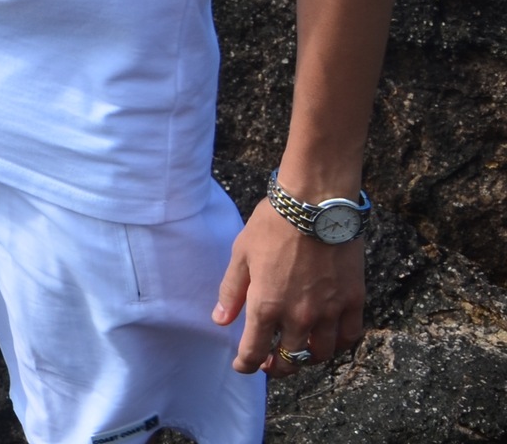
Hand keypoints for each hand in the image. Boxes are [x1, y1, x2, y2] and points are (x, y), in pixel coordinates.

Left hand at [213, 198, 366, 373]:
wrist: (315, 205)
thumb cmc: (272, 225)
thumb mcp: (241, 255)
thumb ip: (231, 291)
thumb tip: (220, 320)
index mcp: (266, 305)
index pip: (254, 351)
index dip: (246, 364)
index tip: (243, 366)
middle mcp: (298, 316)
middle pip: (291, 360)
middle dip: (278, 367)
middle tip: (272, 363)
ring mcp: (329, 311)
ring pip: (321, 354)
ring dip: (308, 359)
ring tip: (300, 353)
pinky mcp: (353, 301)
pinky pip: (349, 336)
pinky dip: (339, 344)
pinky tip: (330, 339)